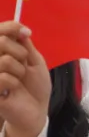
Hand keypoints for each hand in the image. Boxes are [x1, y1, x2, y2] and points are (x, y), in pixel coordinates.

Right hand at [0, 21, 49, 136]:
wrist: (36, 109)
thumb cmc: (34, 86)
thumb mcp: (34, 61)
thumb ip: (24, 44)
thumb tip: (21, 29)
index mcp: (0, 50)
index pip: (0, 30)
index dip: (12, 27)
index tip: (27, 33)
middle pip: (2, 41)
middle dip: (21, 54)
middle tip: (24, 66)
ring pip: (5, 60)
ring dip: (20, 71)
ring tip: (19, 80)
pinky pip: (4, 77)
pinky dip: (15, 83)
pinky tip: (12, 91)